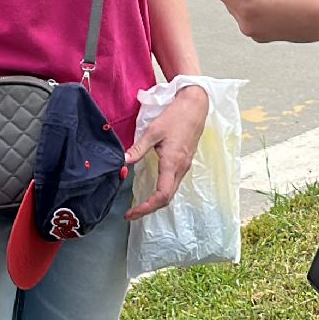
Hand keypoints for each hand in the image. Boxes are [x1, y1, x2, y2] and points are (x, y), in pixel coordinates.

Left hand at [124, 84, 208, 219]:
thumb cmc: (176, 117)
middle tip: (131, 213)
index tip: (132, 212)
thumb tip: (123, 162)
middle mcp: (181, 168)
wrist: (196, 106)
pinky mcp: (185, 162)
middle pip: (167, 198)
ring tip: (139, 204)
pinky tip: (152, 189)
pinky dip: (162, 192)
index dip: (146, 207)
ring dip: (156, 201)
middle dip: (149, 208)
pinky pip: (174, 183)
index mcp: (173, 163)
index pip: (162, 195)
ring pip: (171, 191)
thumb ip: (138, 148)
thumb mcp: (154, 131)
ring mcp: (185, 166)